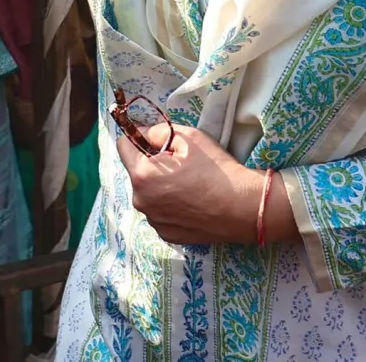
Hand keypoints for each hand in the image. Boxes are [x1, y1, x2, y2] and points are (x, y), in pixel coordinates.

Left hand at [117, 123, 265, 245]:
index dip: (138, 138)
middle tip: (179, 163)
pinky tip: (190, 201)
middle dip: (150, 163)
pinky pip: (159, 211)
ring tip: (187, 183)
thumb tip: (141, 134)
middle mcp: (141, 201)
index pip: (123, 146)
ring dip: (159, 185)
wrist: (242, 207)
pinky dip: (168, 204)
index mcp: (142, 175)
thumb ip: (156, 131)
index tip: (156, 140)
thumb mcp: (186, 136)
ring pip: (148, 192)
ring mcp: (153, 221)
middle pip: (136, 171)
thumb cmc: (215, 169)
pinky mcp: (167, 234)